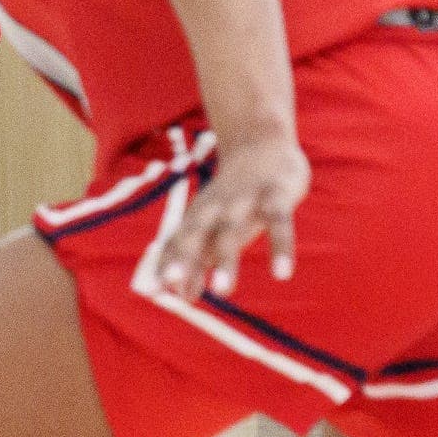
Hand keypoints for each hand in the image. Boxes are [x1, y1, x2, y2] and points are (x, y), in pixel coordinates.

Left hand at [156, 134, 309, 298]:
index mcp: (199, 213)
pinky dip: (280, 247)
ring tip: (222, 292)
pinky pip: (279, 222)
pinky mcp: (277, 194)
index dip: (168, 263)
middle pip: (197, 233)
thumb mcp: (214, 223)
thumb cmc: (233, 194)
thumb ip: (198, 259)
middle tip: (174, 285)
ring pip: (233, 230)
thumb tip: (182, 297)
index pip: (179, 240)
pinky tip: (282, 275)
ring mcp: (246, 199)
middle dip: (185, 258)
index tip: (155, 291)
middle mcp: (217, 207)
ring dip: (226, 260)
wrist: (262, 139)